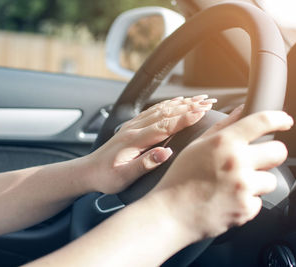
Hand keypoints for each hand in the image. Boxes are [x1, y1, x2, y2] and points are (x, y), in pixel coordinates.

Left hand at [86, 95, 216, 193]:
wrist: (87, 171)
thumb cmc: (106, 177)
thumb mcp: (124, 177)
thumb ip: (145, 164)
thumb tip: (166, 153)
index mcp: (134, 140)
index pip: (164, 126)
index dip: (184, 118)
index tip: (203, 111)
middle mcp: (134, 128)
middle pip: (165, 113)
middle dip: (189, 106)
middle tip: (209, 102)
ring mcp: (132, 126)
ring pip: (160, 109)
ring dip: (181, 103)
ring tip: (199, 99)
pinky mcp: (131, 127)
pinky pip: (152, 111)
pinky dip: (167, 105)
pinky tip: (176, 102)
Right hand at [149, 106, 293, 241]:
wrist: (171, 213)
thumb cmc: (179, 178)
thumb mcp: (196, 146)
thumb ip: (222, 126)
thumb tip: (241, 110)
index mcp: (223, 142)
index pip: (262, 121)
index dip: (279, 118)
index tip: (285, 121)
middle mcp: (236, 162)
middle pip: (279, 151)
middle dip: (271, 154)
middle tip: (256, 160)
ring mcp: (243, 187)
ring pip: (271, 179)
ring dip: (257, 182)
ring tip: (234, 185)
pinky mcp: (246, 209)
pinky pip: (259, 201)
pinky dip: (247, 201)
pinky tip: (228, 200)